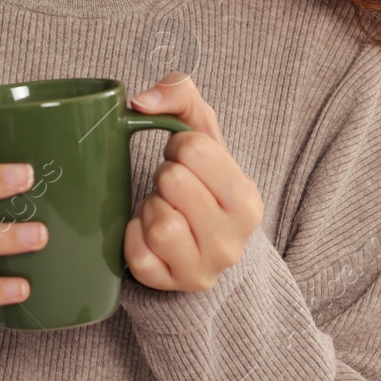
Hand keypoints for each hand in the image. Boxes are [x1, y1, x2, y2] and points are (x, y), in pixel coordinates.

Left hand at [123, 71, 261, 291]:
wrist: (197, 242)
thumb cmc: (199, 179)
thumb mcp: (200, 132)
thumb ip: (180, 94)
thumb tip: (140, 100)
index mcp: (248, 200)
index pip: (195, 149)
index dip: (179, 147)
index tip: (185, 161)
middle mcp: (233, 242)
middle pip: (173, 182)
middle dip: (164, 176)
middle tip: (172, 188)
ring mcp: (203, 270)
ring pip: (158, 222)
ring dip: (149, 207)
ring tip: (162, 209)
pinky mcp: (169, 286)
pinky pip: (136, 253)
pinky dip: (133, 235)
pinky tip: (148, 233)